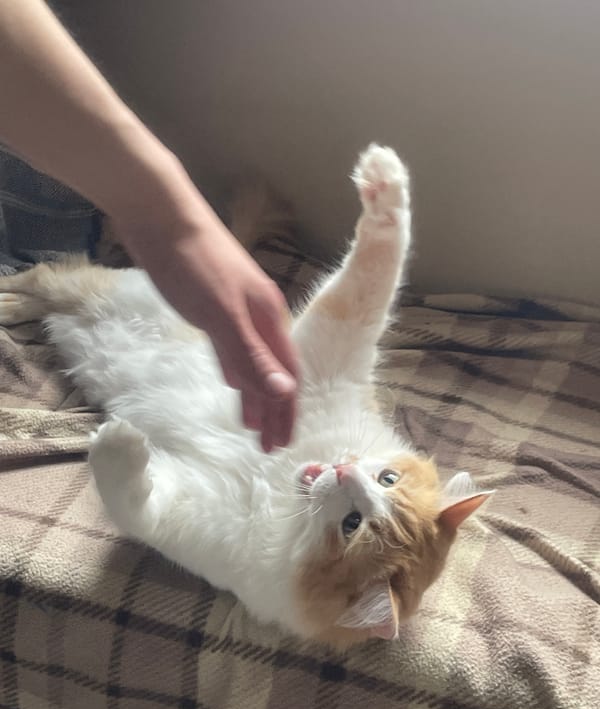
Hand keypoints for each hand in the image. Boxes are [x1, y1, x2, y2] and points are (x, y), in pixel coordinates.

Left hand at [119, 207, 299, 452]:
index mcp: (269, 320)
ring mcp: (237, 311)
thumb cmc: (193, 263)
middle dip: (274, 410)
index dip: (285, 412)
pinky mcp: (212, 307)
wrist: (159, 213)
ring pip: (253, 362)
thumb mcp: (223, 314)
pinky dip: (236, 372)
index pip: (286, 377)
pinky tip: (232, 382)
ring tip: (254, 427)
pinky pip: (233, 349)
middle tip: (269, 446)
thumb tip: (284, 395)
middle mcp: (259, 318)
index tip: (280, 445)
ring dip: (255, 395)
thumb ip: (252, 355)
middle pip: (274, 372)